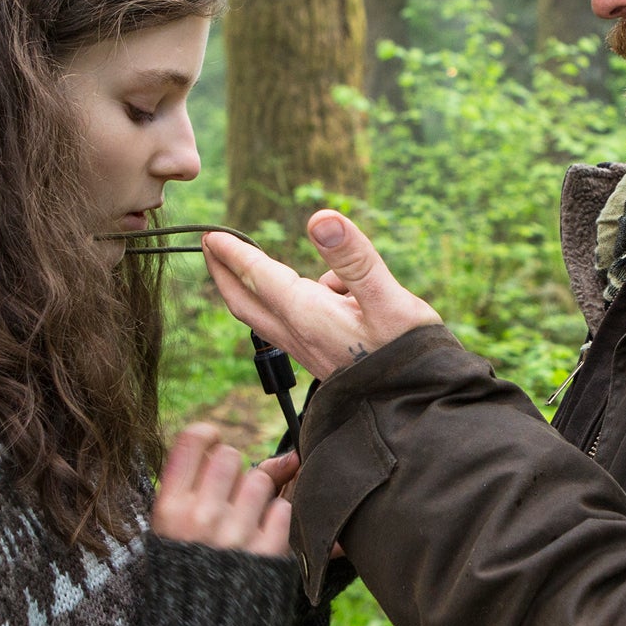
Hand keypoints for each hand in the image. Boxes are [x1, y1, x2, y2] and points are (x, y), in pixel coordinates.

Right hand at [152, 423, 291, 555]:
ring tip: (244, 520)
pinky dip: (276, 520)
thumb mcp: (177, 530)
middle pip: (230, 456)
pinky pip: (283, 510)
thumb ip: (205, 485)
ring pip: (260, 480)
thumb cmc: (188, 573)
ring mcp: (235, 534)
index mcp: (169, 510)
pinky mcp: (267, 551)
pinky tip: (259, 537)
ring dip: (257, 495)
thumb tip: (276, 454)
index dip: (207, 435)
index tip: (213, 444)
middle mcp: (200, 518)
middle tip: (228, 494)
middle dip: (233, 470)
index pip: (193, 441)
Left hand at [202, 210, 440, 380]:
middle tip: (210, 246)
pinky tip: (331, 290)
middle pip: (245, 302)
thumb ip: (354, 257)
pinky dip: (289, 300)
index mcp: (308, 315)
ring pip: (264, 314)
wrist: (415, 406)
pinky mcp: (321, 357)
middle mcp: (299, 334)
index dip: (234, 253)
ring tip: (250, 263)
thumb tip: (320, 218)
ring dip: (248, 288)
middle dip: (224, 272)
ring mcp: (308, 349)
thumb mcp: (390, 298)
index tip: (212, 234)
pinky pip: (290, 322)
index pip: (259, 276)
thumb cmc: (408, 353)